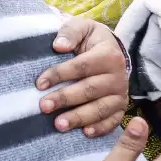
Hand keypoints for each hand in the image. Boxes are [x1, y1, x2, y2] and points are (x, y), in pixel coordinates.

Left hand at [37, 17, 128, 136]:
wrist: (110, 50)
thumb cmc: (89, 39)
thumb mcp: (81, 27)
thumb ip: (70, 32)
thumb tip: (58, 45)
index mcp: (108, 55)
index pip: (81, 66)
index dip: (59, 75)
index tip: (39, 84)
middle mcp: (118, 76)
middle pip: (89, 89)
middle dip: (65, 99)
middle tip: (43, 107)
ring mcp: (121, 94)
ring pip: (100, 108)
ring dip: (79, 117)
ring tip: (58, 125)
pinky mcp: (121, 107)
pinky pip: (113, 120)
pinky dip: (101, 128)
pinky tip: (85, 133)